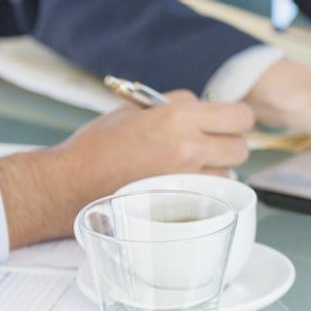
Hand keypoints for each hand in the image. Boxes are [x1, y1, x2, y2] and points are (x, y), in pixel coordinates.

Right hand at [0, 91, 254, 246]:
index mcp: (178, 117)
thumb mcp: (137, 109)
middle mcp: (189, 148)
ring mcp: (187, 180)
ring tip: (185, 170)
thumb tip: (204, 106)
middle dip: (227, 146)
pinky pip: (211, 196)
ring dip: (215, 171)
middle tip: (205, 147)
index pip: (241, 116)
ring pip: (229, 174)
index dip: (234, 120)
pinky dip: (203, 192)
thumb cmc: (98, 145)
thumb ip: (177, 105)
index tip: (224, 124)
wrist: (69, 184)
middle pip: (241, 148)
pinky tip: (179, 188)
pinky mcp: (181, 206)